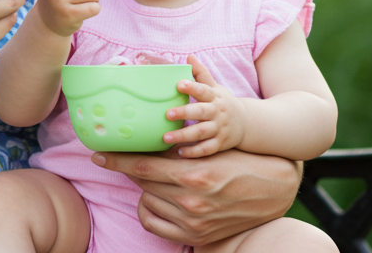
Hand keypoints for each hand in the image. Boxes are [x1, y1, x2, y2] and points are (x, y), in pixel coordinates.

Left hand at [88, 148, 300, 245]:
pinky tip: (156, 197)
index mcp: (193, 175)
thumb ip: (178, 146)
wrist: (273, 191)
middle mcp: (190, 201)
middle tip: (130, 157)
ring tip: (157, 176)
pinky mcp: (194, 236)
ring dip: (145, 187)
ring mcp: (192, 222)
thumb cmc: (241, 162)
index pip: (142, 167)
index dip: (116, 160)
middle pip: (143, 182)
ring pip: (147, 200)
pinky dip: (149, 209)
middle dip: (133, 168)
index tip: (98, 154)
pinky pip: (153, 224)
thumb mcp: (211, 149)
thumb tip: (147, 136)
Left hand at [162, 55, 245, 156]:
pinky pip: (207, 149)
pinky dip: (194, 152)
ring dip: (183, 135)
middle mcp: (217, 113)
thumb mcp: (215, 87)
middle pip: (200, 112)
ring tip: (165, 137)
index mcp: (214, 97)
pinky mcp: (220, 144)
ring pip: (201, 133)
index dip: (192, 87)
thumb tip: (189, 56)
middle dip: (184, 113)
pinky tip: (180, 151)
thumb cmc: (222, 102)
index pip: (203, 90)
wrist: (246, 123)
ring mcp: (219, 129)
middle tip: (167, 114)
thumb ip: (202, 73)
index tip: (179, 85)